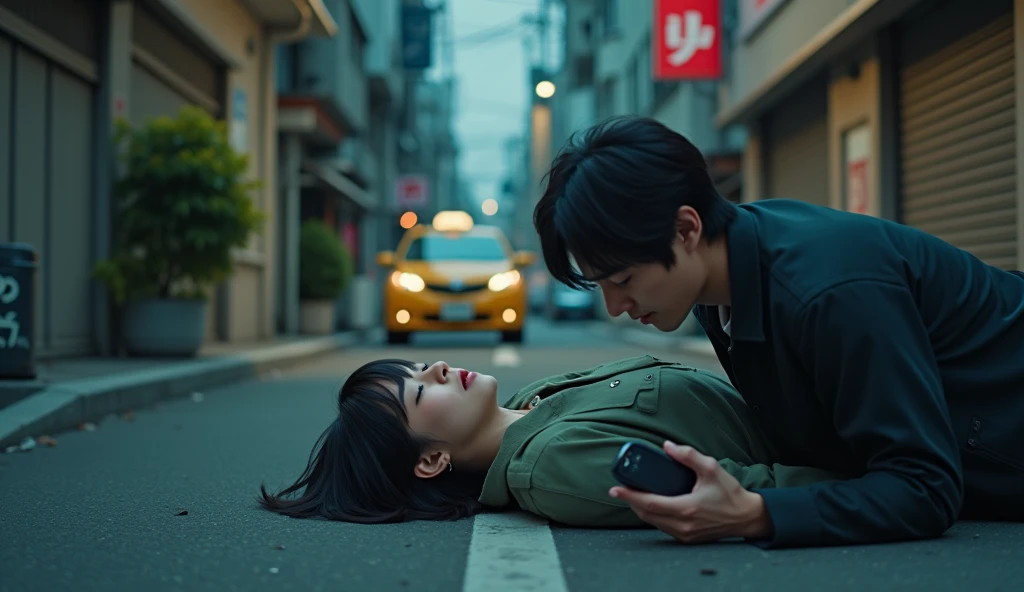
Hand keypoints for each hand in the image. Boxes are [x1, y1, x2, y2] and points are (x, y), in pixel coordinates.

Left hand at [609, 441, 773, 543]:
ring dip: (641, 509)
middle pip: (646, 514)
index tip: (615, 488)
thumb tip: (667, 447)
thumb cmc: (730, 494)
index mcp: (686, 508)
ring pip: (653, 522)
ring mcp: (684, 534)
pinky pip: (663, 526)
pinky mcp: (687, 538)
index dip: (629, 495)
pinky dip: (653, 516)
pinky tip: (651, 504)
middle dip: (631, 501)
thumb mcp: (711, 468)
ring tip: (634, 493)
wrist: (746, 517)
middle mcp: (683, 524)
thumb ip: (688, 456)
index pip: (649, 503)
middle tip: (622, 488)